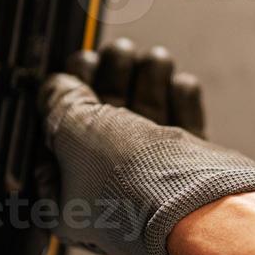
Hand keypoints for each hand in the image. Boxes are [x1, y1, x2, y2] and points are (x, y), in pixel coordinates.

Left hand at [39, 39, 254, 254]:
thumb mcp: (74, 128)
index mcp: (66, 201)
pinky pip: (182, 130)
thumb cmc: (129, 180)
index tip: (77, 69)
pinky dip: (181, 102)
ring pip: (145, 121)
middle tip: (120, 51)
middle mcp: (108, 196)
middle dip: (113, 80)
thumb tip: (56, 86)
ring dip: (150, 82)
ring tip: (156, 57)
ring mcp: (151, 183)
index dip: (65, 99)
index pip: (56, 141)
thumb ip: (60, 101)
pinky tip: (180, 83)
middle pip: (104, 125)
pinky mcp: (189, 174)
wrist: (198, 203)